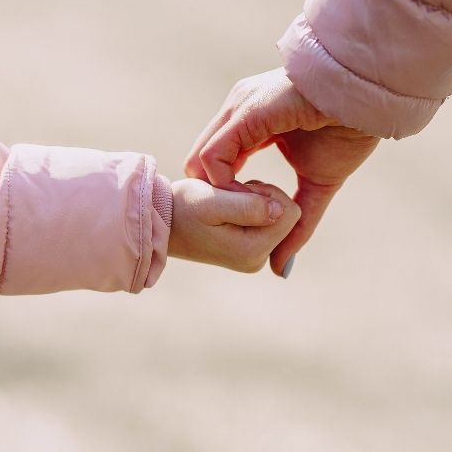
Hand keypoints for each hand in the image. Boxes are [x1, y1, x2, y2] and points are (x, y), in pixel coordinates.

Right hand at [169, 178, 300, 273]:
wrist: (161, 222)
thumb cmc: (182, 208)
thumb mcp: (211, 202)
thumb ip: (248, 206)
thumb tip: (282, 210)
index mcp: (252, 251)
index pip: (290, 212)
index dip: (266, 192)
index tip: (236, 191)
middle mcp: (258, 260)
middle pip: (286, 215)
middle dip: (262, 197)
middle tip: (229, 197)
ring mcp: (255, 257)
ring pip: (278, 215)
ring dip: (255, 200)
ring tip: (225, 203)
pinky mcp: (250, 250)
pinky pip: (267, 221)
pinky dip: (251, 208)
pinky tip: (228, 211)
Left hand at [184, 68, 379, 276]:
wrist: (370, 101)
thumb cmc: (349, 133)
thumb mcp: (317, 185)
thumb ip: (296, 222)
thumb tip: (282, 267)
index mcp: (252, 120)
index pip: (216, 161)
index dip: (225, 194)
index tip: (247, 217)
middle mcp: (239, 110)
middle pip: (200, 163)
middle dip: (215, 198)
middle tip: (240, 222)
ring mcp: (239, 108)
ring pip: (201, 161)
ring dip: (219, 196)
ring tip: (247, 213)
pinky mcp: (245, 113)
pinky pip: (214, 155)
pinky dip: (223, 184)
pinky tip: (247, 199)